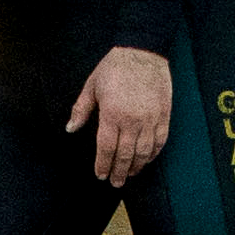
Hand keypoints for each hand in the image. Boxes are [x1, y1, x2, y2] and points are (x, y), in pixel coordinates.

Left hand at [71, 43, 173, 188]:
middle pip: (125, 155)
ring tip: (130, 174)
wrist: (143, 51)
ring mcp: (150, 118)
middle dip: (119, 172)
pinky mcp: (163, 114)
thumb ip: (81, 110)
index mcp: (112, 114)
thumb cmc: (114, 67)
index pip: (106, 148)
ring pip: (144, 152)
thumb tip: (70, 129)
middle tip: (116, 183)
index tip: (101, 175)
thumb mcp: (92, 86)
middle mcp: (132, 120)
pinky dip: (153, 154)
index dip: (103, 165)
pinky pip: (160, 140)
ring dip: (136, 166)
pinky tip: (147, 159)